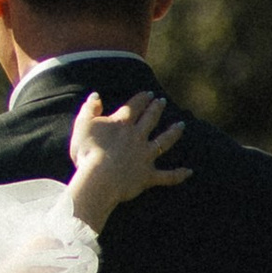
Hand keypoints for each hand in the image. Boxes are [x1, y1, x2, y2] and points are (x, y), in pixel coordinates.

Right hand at [67, 90, 190, 230]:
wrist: (98, 179)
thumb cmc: (87, 152)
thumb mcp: (82, 126)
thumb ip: (89, 109)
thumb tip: (96, 95)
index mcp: (122, 124)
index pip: (134, 106)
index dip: (142, 98)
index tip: (148, 93)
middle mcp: (137, 137)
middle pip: (150, 119)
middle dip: (157, 108)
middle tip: (162, 101)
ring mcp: (145, 156)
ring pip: (164, 142)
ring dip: (174, 132)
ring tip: (181, 125)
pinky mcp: (148, 175)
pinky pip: (167, 176)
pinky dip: (178, 175)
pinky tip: (189, 172)